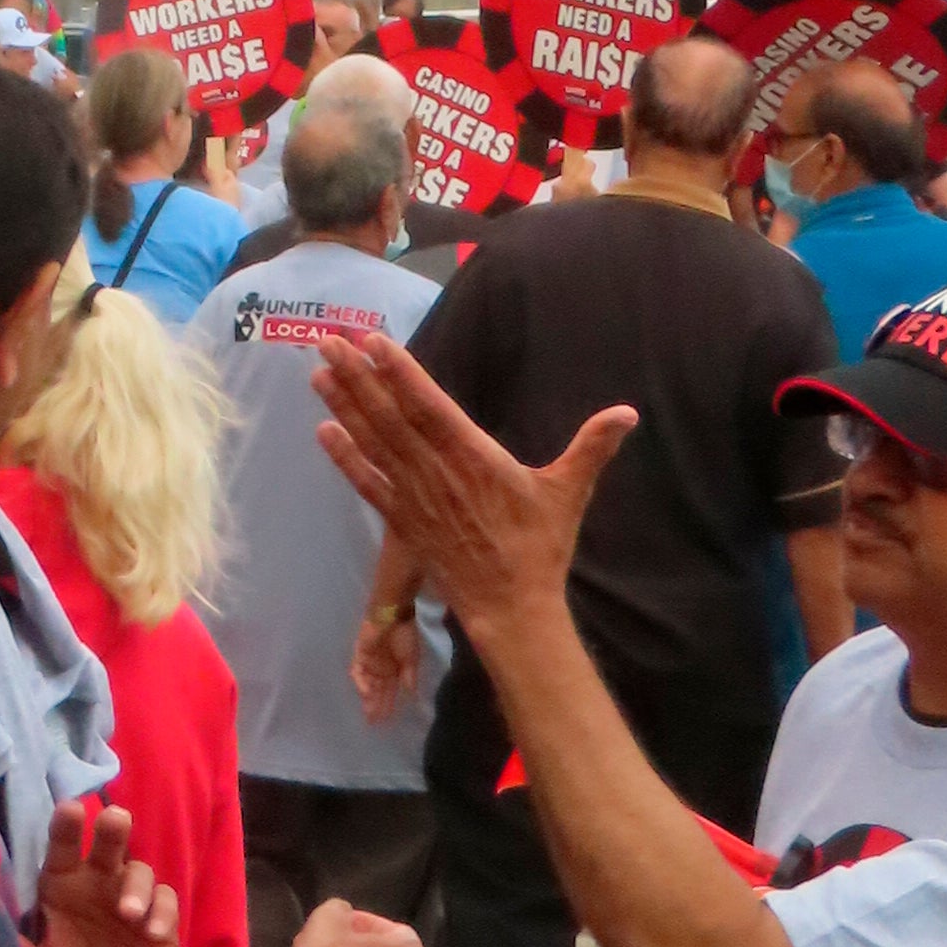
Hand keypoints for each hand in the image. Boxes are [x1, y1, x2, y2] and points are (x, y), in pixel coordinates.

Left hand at [34, 802, 176, 946]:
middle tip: (115, 819)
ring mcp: (130, 900)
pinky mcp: (160, 921)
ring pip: (139, 870)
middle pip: (106, 845)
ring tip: (127, 913)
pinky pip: (165, 901)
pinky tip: (153, 933)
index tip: (69, 809)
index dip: (65, 828)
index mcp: (60, 888)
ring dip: (135, 885)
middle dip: (111, 829)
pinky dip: (161, 912)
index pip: (61, 849)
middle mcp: (95, 885)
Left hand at [312, 338, 632, 642]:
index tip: (374, 342)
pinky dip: (345, 458)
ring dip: (344, 407)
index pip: (430, 406)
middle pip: (391, 417)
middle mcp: (437, 473)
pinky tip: (324, 432)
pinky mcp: (403, 522)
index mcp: (475, 458)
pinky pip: (368, 484)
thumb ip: (592, 447)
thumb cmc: (540, 546)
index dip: (401, 373)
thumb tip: (629, 413)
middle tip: (327, 339)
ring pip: (374, 444)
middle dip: (357, 377)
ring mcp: (415, 497)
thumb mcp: (570, 492)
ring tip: (318, 371)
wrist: (511, 607)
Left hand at [351, 602, 422, 727]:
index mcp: (393, 670)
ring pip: (366, 685)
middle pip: (376, 692)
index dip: (388, 706)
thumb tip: (410, 693)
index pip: (389, 693)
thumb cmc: (404, 634)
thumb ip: (409, 675)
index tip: (386, 722)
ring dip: (368, 699)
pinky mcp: (359, 655)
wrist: (393, 615)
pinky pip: (357, 671)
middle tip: (374, 724)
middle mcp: (379, 669)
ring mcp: (368, 662)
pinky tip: (367, 692)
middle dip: (376, 707)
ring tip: (370, 712)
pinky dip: (362, 682)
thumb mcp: (412, 658)